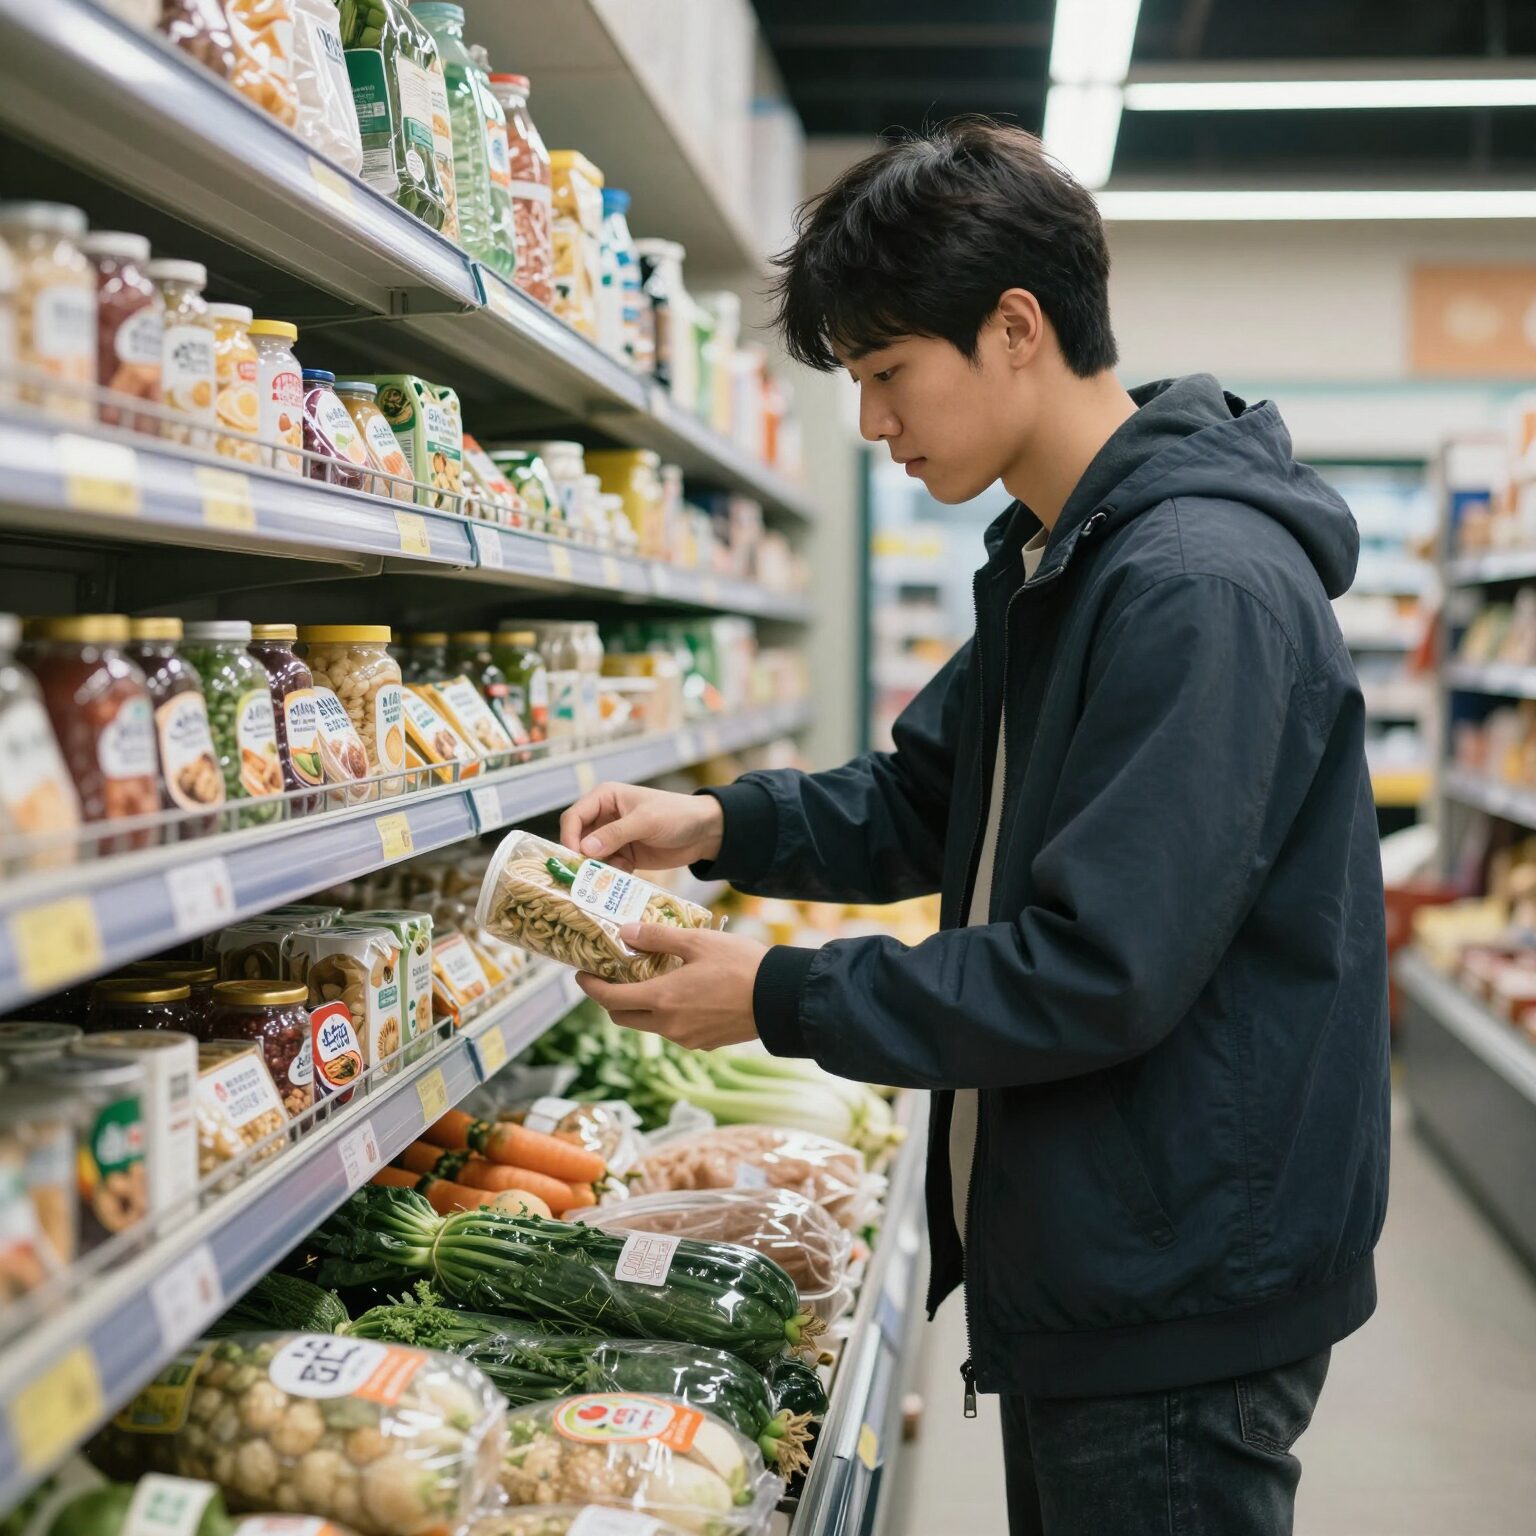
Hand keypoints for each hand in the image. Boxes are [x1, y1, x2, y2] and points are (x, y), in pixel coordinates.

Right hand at [559, 782, 723, 872]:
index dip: (569, 837)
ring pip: (591, 858)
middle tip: (583, 877)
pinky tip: (621, 880)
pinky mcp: (624, 856)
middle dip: (580, 858)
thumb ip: (615, 834)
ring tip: (603, 882)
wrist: (705, 832)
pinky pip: (607, 869)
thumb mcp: (645, 821)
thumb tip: (584, 849)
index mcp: (605, 798)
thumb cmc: (676, 815)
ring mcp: (613, 839)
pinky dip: (610, 877)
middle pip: (578, 839)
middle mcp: (604, 817)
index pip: (574, 817)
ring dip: (595, 870)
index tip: (575, 858)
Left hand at [575, 924, 766, 1050]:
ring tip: (653, 979)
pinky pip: (675, 1030)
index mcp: (662, 1000)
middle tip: (613, 977)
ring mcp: (687, 1039)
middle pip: (624, 1017)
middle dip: (612, 999)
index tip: (582, 974)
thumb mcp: (698, 942)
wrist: (781, 999)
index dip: (590, 987)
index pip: (610, 999)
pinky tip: (683, 993)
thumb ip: (658, 938)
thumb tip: (625, 933)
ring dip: (643, 1006)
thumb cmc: (741, 965)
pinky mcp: (705, 1044)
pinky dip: (668, 1014)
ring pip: (650, 1025)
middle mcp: (669, 1026)